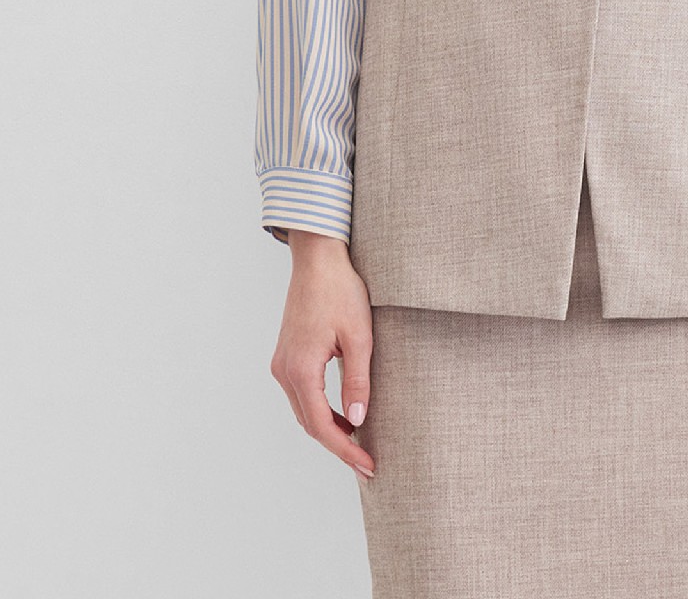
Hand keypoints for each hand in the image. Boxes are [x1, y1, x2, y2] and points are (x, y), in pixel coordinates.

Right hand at [269, 231, 376, 480]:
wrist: (317, 259)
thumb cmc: (340, 291)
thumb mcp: (358, 336)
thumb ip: (357, 381)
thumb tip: (358, 421)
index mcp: (301, 370)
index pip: (322, 426)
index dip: (345, 450)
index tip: (368, 465)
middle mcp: (284, 371)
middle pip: (310, 423)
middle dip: (338, 445)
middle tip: (366, 461)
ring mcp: (282, 363)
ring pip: (304, 411)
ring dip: (329, 428)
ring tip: (358, 441)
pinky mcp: (287, 355)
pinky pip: (302, 394)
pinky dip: (321, 409)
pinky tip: (343, 412)